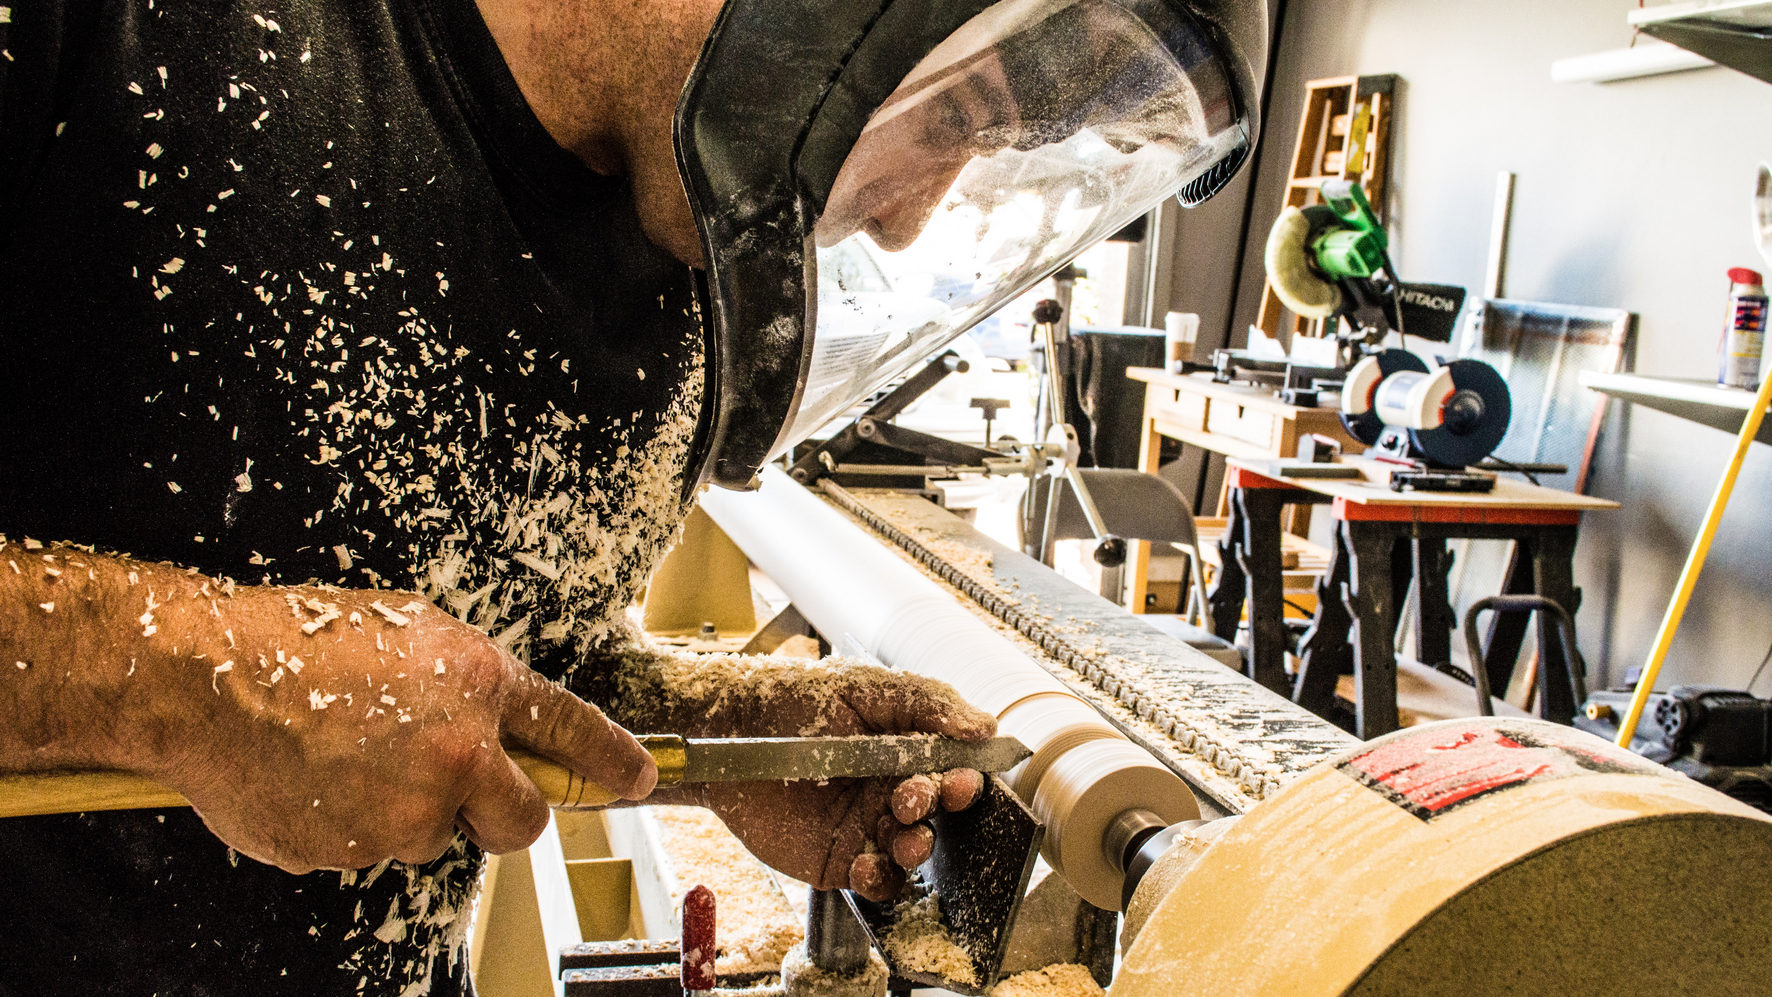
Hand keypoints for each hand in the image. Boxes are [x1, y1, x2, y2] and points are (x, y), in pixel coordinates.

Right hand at [0, 546, 656, 873]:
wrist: (205, 677)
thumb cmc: (299, 642)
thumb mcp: (411, 633)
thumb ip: (467, 684)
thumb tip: (497, 724)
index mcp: (479, 684)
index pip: (572, 729)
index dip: (612, 760)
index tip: (640, 780)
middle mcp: (456, 752)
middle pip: (520, 818)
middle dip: (504, 815)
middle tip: (462, 794)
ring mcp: (405, 808)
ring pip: (432, 834)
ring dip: (404, 812)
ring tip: (346, 758)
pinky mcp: (354, 849)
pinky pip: (369, 849)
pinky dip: (348, 826)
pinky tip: (313, 780)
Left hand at [602, 648, 995, 900]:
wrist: (729, 731)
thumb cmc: (796, 700)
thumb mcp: (867, 688)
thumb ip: (928, 704)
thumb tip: (986, 725)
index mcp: (905, 750)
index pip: (952, 770)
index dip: (964, 779)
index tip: (962, 778)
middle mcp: (890, 791)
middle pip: (936, 814)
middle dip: (937, 809)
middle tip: (914, 797)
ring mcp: (865, 827)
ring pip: (912, 851)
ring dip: (917, 848)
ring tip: (904, 836)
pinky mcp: (837, 859)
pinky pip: (875, 881)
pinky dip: (880, 880)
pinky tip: (867, 865)